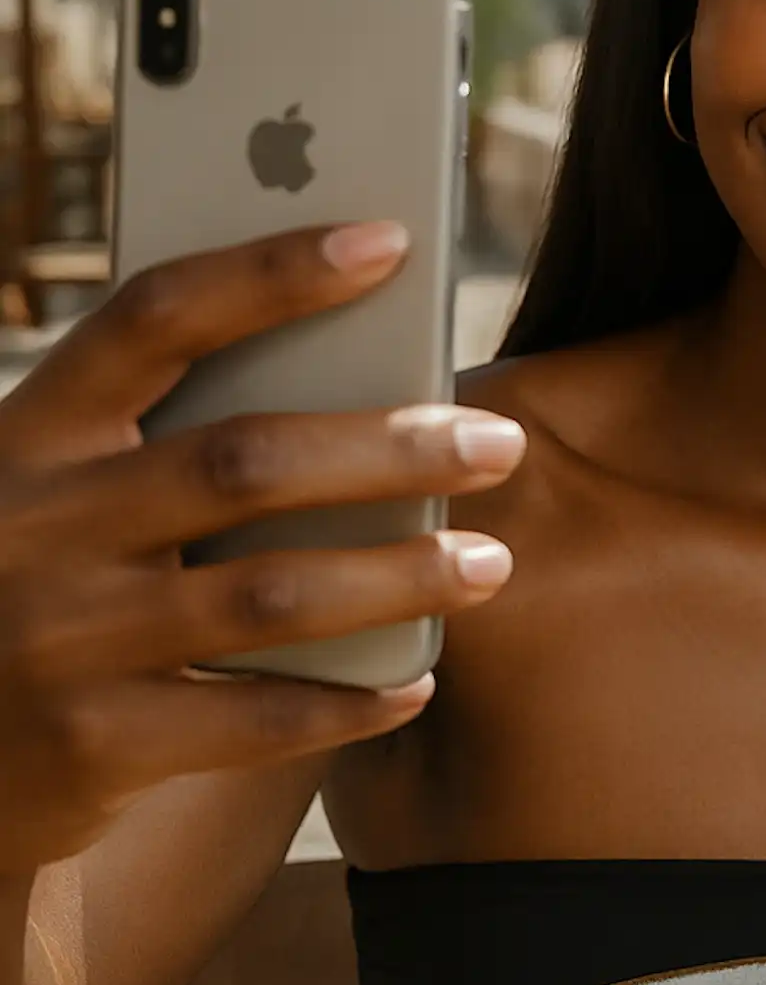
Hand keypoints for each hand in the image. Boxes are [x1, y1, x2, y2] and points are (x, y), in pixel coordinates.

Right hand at [0, 221, 526, 875]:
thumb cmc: (34, 588)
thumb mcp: (57, 493)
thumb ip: (159, 439)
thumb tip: (365, 380)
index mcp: (30, 430)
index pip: (157, 316)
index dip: (273, 272)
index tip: (390, 240)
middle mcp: (36, 523)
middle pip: (244, 460)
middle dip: (391, 447)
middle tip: (499, 442)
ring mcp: (59, 638)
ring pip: (269, 594)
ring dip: (399, 574)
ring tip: (489, 562)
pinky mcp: (91, 743)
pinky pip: (255, 718)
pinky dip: (350, 700)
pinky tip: (415, 682)